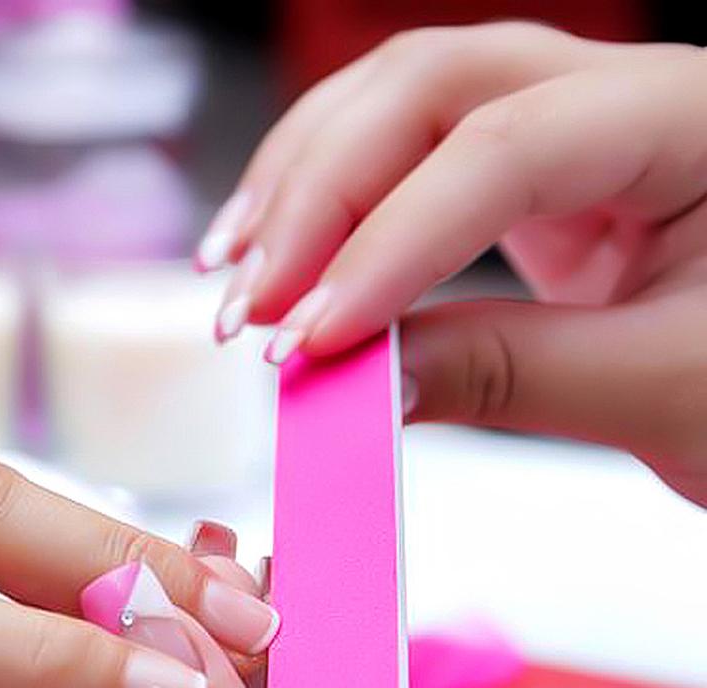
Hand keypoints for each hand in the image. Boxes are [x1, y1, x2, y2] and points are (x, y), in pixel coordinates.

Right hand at [201, 24, 706, 505]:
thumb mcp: (664, 392)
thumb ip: (512, 377)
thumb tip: (361, 382)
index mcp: (690, 119)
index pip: (506, 148)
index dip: (393, 243)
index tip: (311, 339)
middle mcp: (623, 96)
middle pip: (432, 85)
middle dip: (320, 193)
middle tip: (249, 304)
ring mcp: (572, 131)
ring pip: (406, 104)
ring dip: (305, 184)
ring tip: (235, 276)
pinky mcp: (536, 186)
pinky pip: (414, 165)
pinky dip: (337, 212)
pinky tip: (286, 262)